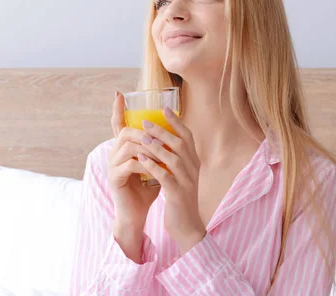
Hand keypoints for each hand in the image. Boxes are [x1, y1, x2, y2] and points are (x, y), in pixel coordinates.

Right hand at [108, 92, 160, 261]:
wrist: (137, 213)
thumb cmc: (147, 188)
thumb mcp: (155, 164)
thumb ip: (159, 148)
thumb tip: (174, 130)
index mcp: (123, 148)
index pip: (117, 123)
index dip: (117, 109)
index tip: (118, 93)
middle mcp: (114, 153)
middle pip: (126, 132)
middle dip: (145, 132)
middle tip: (160, 135)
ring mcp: (112, 165)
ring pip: (128, 146)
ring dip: (148, 148)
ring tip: (163, 153)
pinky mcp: (115, 178)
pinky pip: (130, 164)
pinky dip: (145, 164)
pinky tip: (155, 168)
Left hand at [137, 107, 206, 253]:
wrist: (186, 226)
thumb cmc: (179, 198)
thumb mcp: (179, 175)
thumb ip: (174, 158)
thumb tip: (161, 139)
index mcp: (194, 162)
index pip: (188, 136)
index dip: (177, 122)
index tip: (164, 109)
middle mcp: (193, 169)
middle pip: (181, 144)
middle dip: (163, 131)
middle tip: (145, 122)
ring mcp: (187, 182)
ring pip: (174, 159)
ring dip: (157, 147)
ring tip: (142, 138)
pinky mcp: (178, 194)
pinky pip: (166, 177)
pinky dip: (154, 167)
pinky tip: (141, 160)